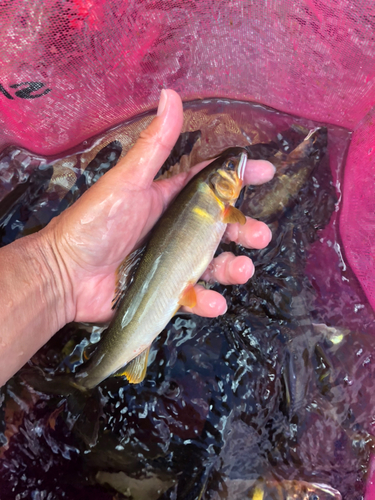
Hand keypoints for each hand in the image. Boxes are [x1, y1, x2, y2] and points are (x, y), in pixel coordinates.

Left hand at [45, 89, 274, 322]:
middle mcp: (175, 229)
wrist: (66, 275)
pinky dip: (207, 300)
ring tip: (242, 269)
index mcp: (168, 199)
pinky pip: (195, 296)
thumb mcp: (127, 182)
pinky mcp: (167, 291)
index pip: (211, 183)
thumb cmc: (94, 224)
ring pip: (215, 263)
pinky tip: (211, 301)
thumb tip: (170, 96)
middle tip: (260, 235)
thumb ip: (154, 146)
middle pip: (221, 226)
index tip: (266, 171)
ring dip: (234, 267)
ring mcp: (173, 261)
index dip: (240, 177)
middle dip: (245, 229)